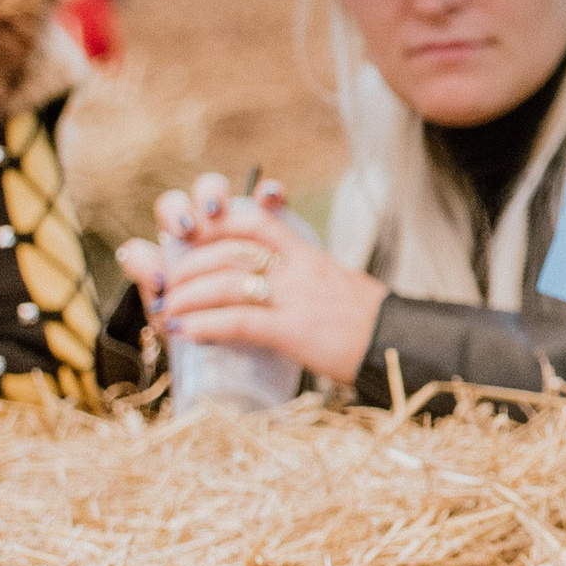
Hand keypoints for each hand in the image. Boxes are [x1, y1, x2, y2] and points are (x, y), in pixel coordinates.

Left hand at [129, 175, 384, 386]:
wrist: (400, 345)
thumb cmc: (363, 323)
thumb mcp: (329, 285)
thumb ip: (295, 278)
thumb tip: (254, 286)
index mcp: (306, 254)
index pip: (253, 220)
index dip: (213, 222)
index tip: (185, 236)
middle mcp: (299, 268)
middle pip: (228, 250)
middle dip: (186, 265)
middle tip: (164, 285)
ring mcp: (297, 297)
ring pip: (226, 282)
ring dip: (186, 296)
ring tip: (166, 311)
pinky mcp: (296, 330)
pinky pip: (239, 320)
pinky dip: (205, 324)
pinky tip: (186, 331)